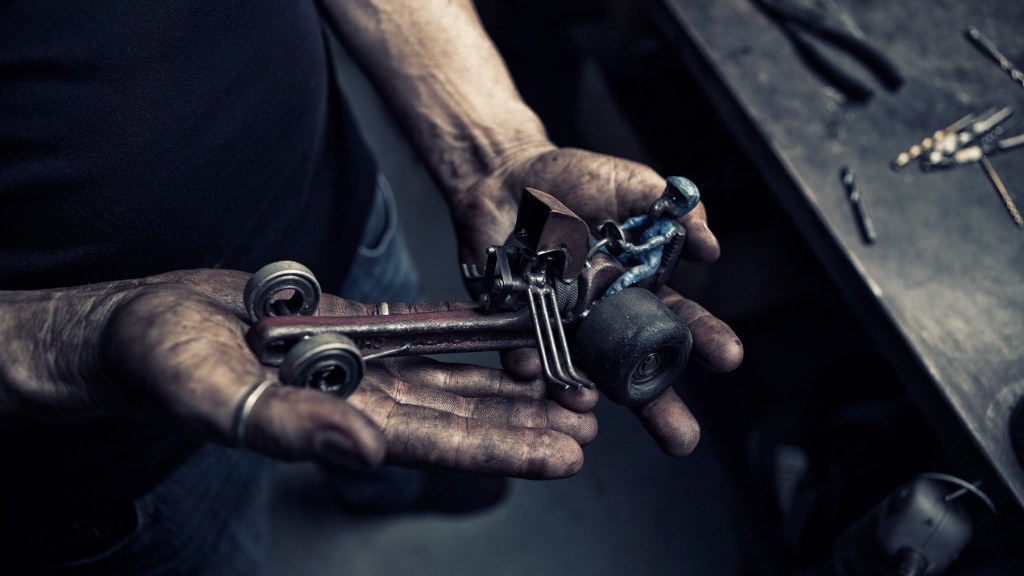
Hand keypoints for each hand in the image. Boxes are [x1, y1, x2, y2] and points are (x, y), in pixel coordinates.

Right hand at [0, 270, 594, 477]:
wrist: (145, 325)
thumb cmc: (164, 364)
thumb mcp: (219, 394)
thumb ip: (293, 427)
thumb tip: (367, 453)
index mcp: (339, 424)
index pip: (438, 444)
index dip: (503, 449)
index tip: (564, 453)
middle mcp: (361, 400)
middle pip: (460, 415)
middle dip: (525, 423)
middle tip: (589, 425)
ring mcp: (361, 364)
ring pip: (451, 378)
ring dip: (507, 384)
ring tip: (565, 389)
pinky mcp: (354, 328)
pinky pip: (422, 334)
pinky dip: (466, 338)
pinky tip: (506, 338)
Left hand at [453, 146, 742, 455]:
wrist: (508, 173)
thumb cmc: (576, 179)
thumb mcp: (633, 185)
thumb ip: (675, 211)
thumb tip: (712, 248)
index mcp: (639, 290)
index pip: (680, 323)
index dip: (704, 340)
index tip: (728, 358)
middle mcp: (604, 318)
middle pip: (636, 370)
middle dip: (659, 407)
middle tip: (682, 440)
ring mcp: (561, 325)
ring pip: (579, 373)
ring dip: (586, 396)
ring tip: (590, 408)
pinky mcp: (515, 323)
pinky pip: (521, 351)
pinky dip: (527, 364)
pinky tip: (532, 372)